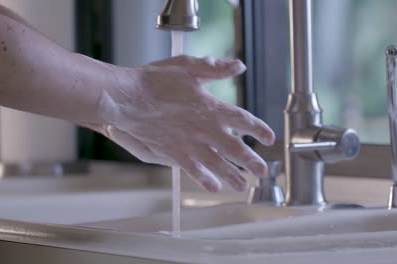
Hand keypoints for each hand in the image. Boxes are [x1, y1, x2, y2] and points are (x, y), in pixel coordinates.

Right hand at [89, 55, 274, 191]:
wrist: (128, 98)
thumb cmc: (155, 80)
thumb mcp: (188, 66)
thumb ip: (215, 68)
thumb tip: (239, 66)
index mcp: (212, 108)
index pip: (244, 120)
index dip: (259, 130)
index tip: (269, 138)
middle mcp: (205, 129)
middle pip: (235, 149)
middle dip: (251, 162)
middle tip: (262, 171)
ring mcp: (190, 144)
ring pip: (218, 164)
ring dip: (232, 176)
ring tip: (243, 186)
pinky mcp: (175, 153)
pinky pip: (194, 171)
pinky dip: (205, 180)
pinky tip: (213, 187)